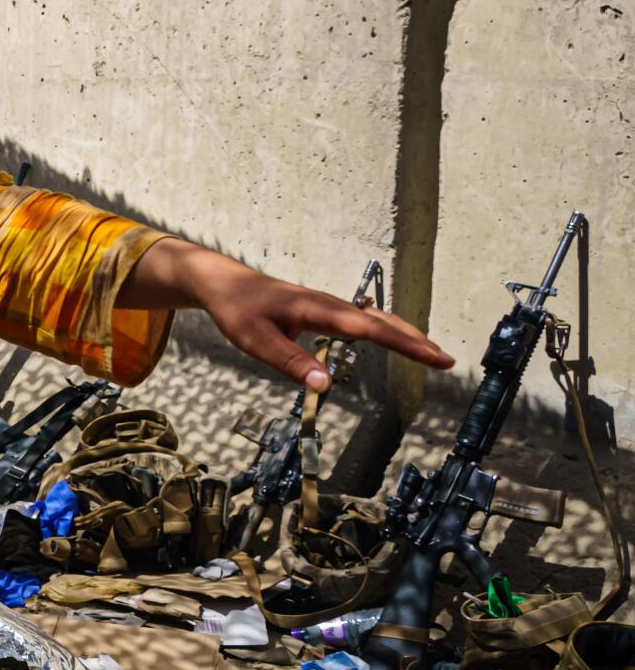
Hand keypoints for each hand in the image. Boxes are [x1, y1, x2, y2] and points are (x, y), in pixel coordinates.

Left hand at [125, 239, 451, 389]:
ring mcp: (328, 305)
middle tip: (446, 360)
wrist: (223, 282)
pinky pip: (363, 319)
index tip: (432, 356)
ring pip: (375, 318)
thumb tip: (325, 386)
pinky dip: (387, 330)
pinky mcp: (324, 310)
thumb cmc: (238, 310)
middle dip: (414, 341)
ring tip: (433, 354)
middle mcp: (328, 304)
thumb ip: (289, 362)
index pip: (367, 328)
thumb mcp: (255, 340)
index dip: (402, 343)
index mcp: (315, 309)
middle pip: (381, 321)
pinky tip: (398, 340)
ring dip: (405, 335)